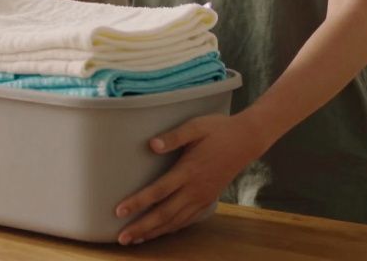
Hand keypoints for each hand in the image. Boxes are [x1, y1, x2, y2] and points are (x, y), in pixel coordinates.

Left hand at [113, 113, 269, 245]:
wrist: (247, 140)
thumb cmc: (218, 130)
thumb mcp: (196, 126)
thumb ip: (174, 136)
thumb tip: (151, 144)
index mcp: (189, 170)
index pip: (159, 191)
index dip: (138, 202)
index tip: (119, 211)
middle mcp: (195, 189)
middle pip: (164, 214)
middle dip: (141, 227)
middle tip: (122, 237)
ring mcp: (202, 197)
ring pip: (175, 221)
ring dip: (154, 232)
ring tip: (135, 240)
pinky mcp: (208, 200)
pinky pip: (187, 220)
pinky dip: (171, 229)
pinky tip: (159, 232)